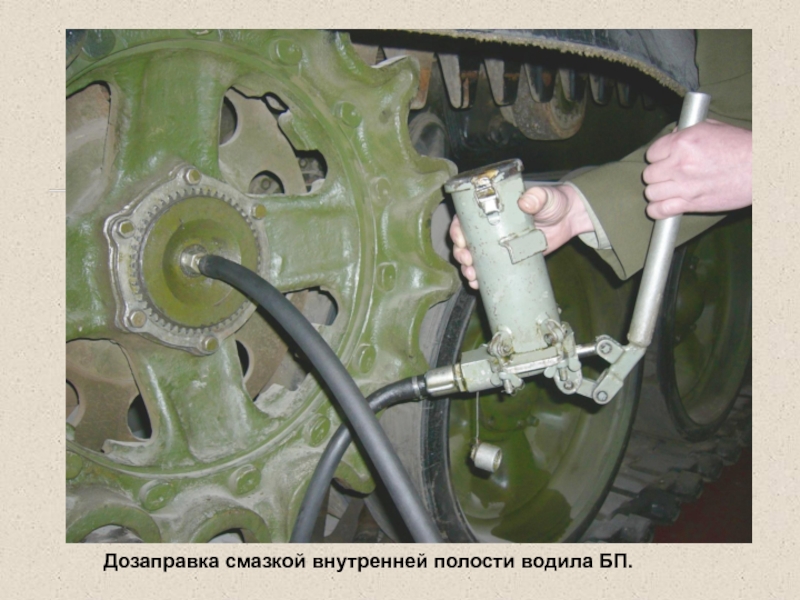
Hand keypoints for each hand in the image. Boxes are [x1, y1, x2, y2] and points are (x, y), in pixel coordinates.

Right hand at [450, 185, 592, 288]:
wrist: (569, 219)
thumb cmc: (554, 201)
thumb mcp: (545, 196)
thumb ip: (537, 196)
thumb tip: (525, 202)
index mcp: (493, 209)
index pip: (466, 218)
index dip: (458, 230)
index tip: (461, 240)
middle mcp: (491, 228)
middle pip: (466, 241)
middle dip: (461, 253)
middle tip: (468, 261)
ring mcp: (499, 245)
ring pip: (474, 257)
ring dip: (467, 268)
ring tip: (472, 276)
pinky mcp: (509, 259)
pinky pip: (490, 270)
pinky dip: (481, 279)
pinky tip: (477, 285)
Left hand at [643, 120, 751, 218]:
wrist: (761, 168)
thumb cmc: (742, 146)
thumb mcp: (713, 129)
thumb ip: (687, 132)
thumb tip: (672, 135)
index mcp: (683, 142)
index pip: (652, 153)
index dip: (657, 156)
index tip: (664, 159)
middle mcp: (679, 164)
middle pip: (649, 174)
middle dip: (657, 174)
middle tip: (668, 174)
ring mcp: (684, 186)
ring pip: (651, 192)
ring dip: (657, 192)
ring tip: (668, 189)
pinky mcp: (691, 204)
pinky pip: (659, 210)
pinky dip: (657, 210)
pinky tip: (663, 206)